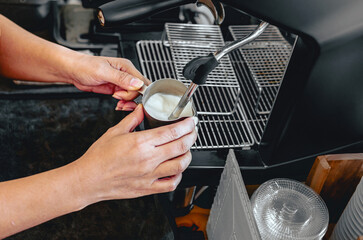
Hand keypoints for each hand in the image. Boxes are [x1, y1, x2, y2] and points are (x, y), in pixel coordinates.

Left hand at [70, 54, 150, 109]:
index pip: (141, 81)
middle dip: (131, 98)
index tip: (123, 95)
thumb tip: (137, 83)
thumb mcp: (103, 72)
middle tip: (118, 98)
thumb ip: (121, 78)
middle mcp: (126, 74)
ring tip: (118, 103)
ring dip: (128, 102)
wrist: (73, 71)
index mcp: (126, 66)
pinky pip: (126, 98)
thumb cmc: (85, 66)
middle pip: (139, 90)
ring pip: (133, 95)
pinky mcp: (116, 89)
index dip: (136, 92)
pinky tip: (118, 104)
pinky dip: (124, 103)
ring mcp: (121, 82)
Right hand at [73, 104, 197, 202]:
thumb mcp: (115, 132)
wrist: (88, 180)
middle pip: (181, 146)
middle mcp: (148, 159)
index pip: (172, 131)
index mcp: (141, 143)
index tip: (191, 122)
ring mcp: (149, 175)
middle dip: (192, 136)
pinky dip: (179, 176)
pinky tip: (176, 170)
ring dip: (188, 155)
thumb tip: (141, 109)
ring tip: (187, 149)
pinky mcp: (147, 188)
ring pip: (180, 165)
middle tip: (193, 131)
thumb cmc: (98, 158)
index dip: (187, 125)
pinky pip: (170, 184)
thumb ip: (133, 119)